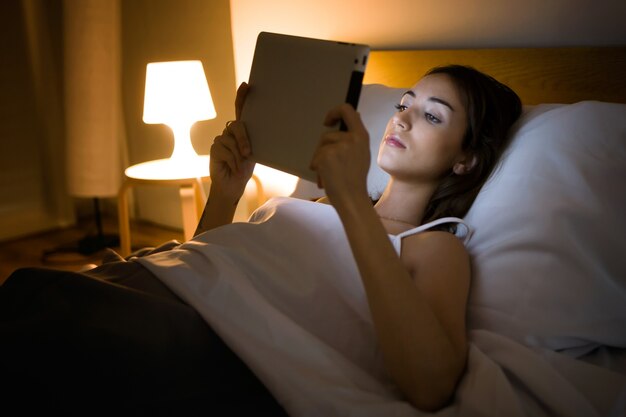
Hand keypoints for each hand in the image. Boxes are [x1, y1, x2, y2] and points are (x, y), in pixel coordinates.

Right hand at [209, 83, 254, 201]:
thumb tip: (253, 139)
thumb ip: (250, 143)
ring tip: (241, 167)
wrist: (233, 185)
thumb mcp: (252, 154)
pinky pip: (225, 151)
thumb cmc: (244, 169)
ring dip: (239, 157)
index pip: (240, 110)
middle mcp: (230, 132)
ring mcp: (221, 139)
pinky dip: (233, 162)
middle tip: (248, 153)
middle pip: (237, 125)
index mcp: (241, 131)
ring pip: (232, 141)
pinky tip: (233, 169)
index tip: (246, 86)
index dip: (242, 97)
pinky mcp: (214, 148)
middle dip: (244, 139)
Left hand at [310, 103, 370, 203]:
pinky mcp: (326, 156)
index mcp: (361, 136)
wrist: (352, 198)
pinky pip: (315, 159)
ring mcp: (338, 147)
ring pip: (320, 148)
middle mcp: (351, 138)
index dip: (334, 112)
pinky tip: (325, 179)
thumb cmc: (355, 180)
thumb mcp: (362, 153)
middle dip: (323, 150)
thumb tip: (354, 114)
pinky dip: (317, 169)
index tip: (328, 121)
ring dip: (320, 162)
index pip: (347, 110)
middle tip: (328, 166)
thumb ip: (355, 137)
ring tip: (328, 176)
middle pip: (327, 135)